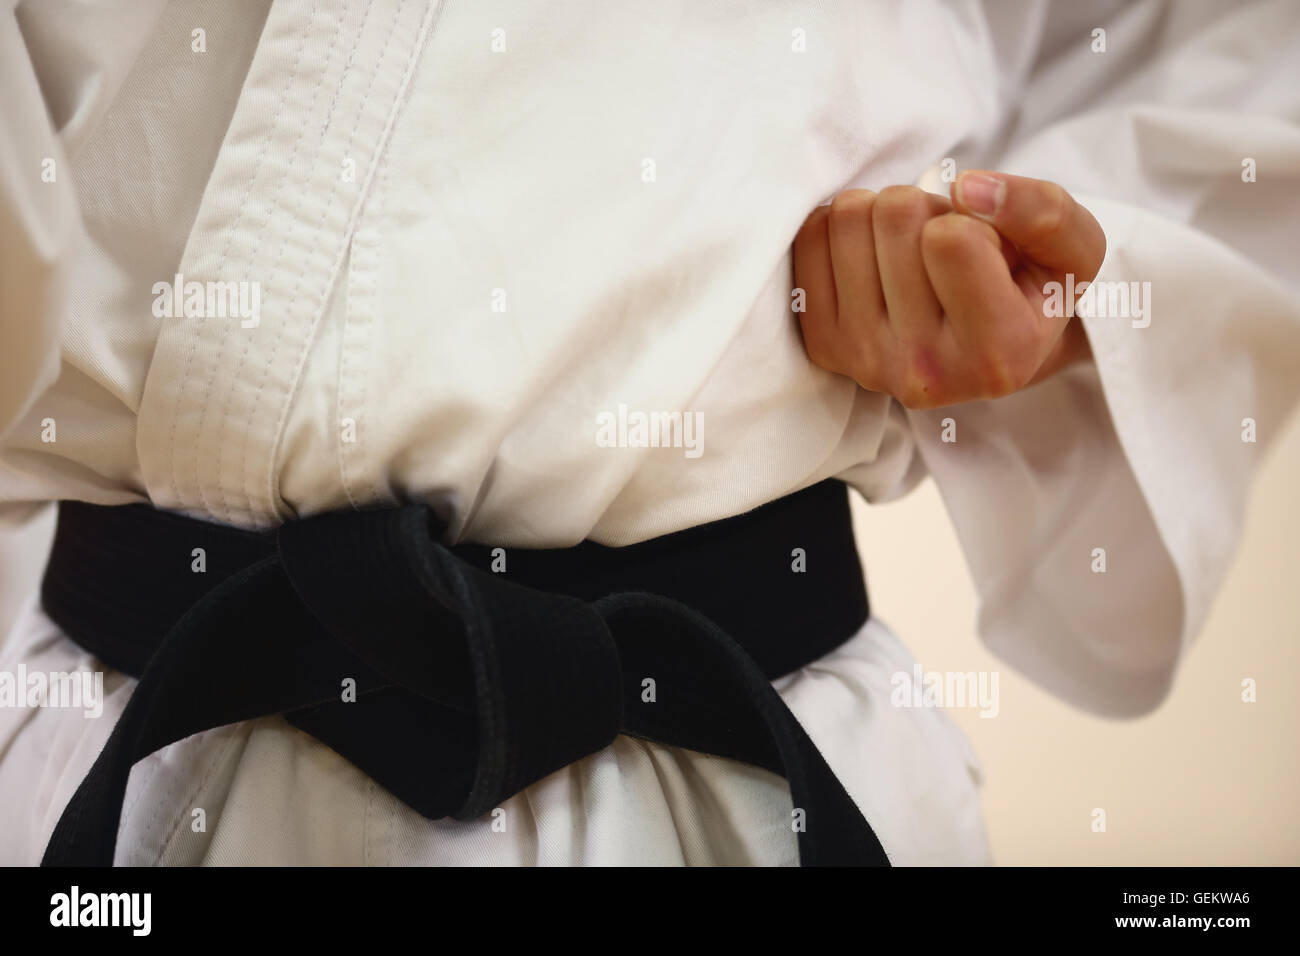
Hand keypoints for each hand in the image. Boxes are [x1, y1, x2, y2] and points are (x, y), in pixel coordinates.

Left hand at [792, 171, 1105, 408]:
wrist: (989, 345)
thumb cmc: (1034, 289)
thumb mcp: (1073, 250)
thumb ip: (1044, 212)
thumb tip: (967, 185)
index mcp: (997, 355)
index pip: (949, 238)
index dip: (972, 219)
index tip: (988, 249)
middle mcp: (924, 373)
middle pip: (895, 216)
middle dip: (927, 210)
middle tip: (948, 248)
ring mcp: (865, 362)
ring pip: (848, 219)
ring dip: (884, 215)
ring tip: (916, 255)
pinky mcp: (824, 346)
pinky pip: (811, 239)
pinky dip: (845, 230)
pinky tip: (877, 261)